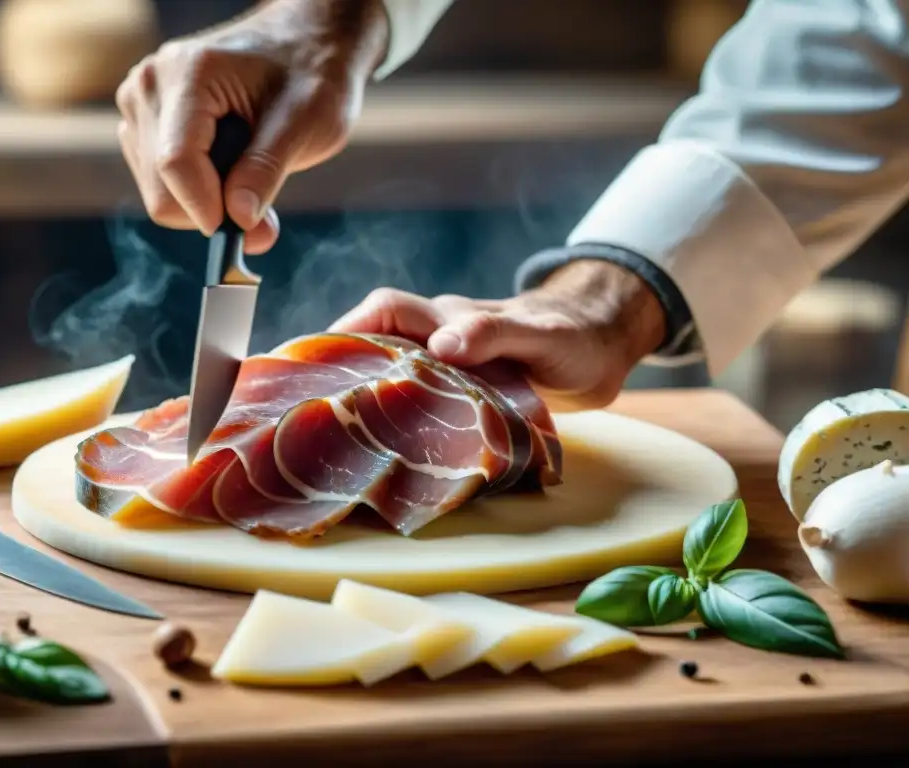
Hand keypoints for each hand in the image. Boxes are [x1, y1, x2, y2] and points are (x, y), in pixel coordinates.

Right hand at [115, 0, 388, 252]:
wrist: (304, 44)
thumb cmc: (312, 74)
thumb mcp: (307, 120)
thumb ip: (268, 169)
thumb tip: (239, 218)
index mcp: (188, 74)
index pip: (175, 163)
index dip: (207, 209)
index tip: (248, 231)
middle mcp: (150, 87)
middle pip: (162, 190)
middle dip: (214, 212)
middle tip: (264, 214)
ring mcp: (142, 107)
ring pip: (160, 195)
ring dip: (209, 203)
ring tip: (251, 174)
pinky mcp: (145, 127)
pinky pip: (162, 187)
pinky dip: (199, 195)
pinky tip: (232, 170)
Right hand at [329, 260, 667, 407]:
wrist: (602, 349)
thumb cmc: (571, 336)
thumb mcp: (537, 335)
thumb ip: (492, 333)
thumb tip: (441, 344)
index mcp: (449, 320)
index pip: (385, 313)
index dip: (345, 330)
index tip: (310, 360)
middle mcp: (440, 342)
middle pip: (376, 347)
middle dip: (338, 367)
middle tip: (305, 406)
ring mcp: (450, 371)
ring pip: (394, 378)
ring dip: (366, 397)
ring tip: (331, 434)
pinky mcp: (464, 398)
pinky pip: (421, 404)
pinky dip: (400, 421)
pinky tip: (386, 448)